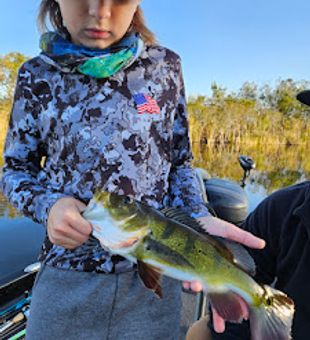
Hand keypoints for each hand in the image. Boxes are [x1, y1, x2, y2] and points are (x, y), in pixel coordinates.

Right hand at [47, 197, 91, 248]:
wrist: (53, 209)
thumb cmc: (69, 205)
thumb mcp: (80, 205)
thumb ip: (90, 215)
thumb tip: (99, 226)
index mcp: (68, 215)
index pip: (87, 230)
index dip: (90, 226)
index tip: (87, 222)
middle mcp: (60, 226)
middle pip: (82, 238)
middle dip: (86, 233)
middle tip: (83, 226)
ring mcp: (56, 235)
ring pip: (77, 243)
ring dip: (80, 238)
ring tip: (76, 228)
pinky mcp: (54, 241)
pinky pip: (71, 246)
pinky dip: (74, 241)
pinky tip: (71, 232)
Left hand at [183, 215, 264, 331]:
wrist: (189, 216)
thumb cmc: (209, 224)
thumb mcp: (228, 231)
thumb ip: (244, 238)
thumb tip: (262, 244)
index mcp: (223, 264)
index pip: (233, 286)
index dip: (238, 300)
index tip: (244, 313)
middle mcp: (211, 269)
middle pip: (217, 294)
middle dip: (218, 311)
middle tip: (221, 324)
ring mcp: (198, 268)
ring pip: (202, 287)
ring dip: (200, 290)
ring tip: (198, 286)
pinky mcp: (185, 265)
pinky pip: (187, 278)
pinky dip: (188, 282)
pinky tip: (189, 281)